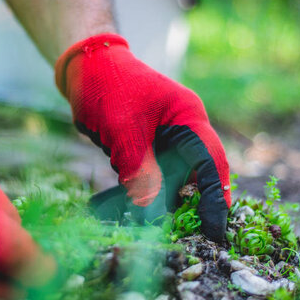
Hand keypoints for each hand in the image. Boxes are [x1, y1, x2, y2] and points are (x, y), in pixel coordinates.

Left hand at [55, 34, 230, 240]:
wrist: (85, 66)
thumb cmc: (107, 87)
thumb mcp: (123, 131)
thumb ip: (138, 169)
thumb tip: (150, 208)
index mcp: (188, 117)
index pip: (211, 162)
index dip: (214, 197)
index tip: (214, 229)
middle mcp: (182, 129)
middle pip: (193, 174)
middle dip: (185, 203)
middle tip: (181, 233)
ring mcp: (163, 137)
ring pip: (168, 177)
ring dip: (158, 199)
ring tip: (148, 225)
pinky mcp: (144, 145)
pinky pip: (147, 173)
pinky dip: (137, 189)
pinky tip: (122, 207)